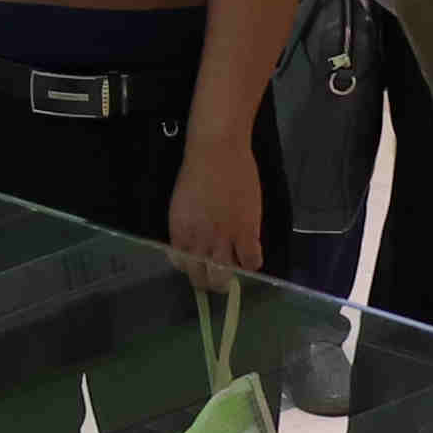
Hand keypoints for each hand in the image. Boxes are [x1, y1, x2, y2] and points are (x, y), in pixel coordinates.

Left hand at [166, 128, 268, 286]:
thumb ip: (189, 225)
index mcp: (180, 231)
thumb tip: (197, 240)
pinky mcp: (246, 231)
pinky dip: (253, 264)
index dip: (191, 267)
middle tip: (217, 278)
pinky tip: (252, 255)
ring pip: (224, 276)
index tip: (199, 263)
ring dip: (228, 279)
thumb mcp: (183, 203)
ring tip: (235, 274)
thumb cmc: (199, 169)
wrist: (217, 150)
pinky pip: (251, 261)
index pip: (181, 264)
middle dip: (208, 282)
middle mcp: (198, 240)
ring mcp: (223, 238)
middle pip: (200, 277)